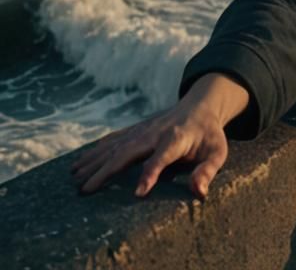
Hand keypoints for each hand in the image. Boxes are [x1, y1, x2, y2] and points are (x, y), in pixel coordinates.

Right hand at [70, 72, 247, 198]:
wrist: (201, 105)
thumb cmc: (209, 134)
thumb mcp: (217, 152)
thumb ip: (208, 171)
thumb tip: (199, 193)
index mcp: (176, 138)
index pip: (162, 156)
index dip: (151, 173)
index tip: (137, 193)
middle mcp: (156, 132)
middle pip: (128, 151)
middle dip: (106, 170)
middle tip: (85, 189)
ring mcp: (144, 129)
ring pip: (115, 145)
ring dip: (94, 160)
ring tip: (74, 176)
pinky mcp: (137, 129)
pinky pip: (114, 139)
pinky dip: (96, 150)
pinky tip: (81, 161)